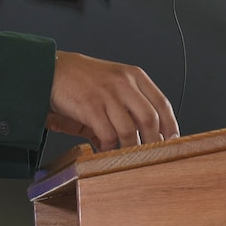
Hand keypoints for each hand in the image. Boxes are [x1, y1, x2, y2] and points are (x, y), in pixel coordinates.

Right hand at [47, 51, 178, 150]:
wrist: (54, 70)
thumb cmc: (85, 78)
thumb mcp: (115, 80)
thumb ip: (133, 100)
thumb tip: (150, 132)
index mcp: (134, 75)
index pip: (162, 103)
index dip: (170, 126)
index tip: (171, 141)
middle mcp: (123, 83)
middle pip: (149, 119)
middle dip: (153, 142)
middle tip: (152, 155)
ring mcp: (107, 95)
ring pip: (130, 130)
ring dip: (130, 148)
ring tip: (127, 155)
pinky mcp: (90, 107)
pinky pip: (107, 135)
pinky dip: (109, 148)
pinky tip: (106, 150)